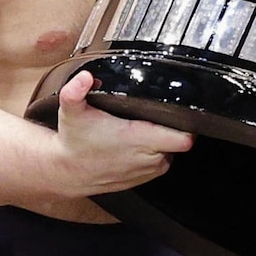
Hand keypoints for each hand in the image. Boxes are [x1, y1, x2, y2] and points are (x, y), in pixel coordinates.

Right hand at [54, 72, 193, 195]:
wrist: (67, 171)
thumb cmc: (74, 142)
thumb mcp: (71, 112)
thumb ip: (75, 92)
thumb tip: (84, 77)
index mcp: (139, 140)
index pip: (182, 139)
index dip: (187, 126)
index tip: (182, 111)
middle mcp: (148, 158)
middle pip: (180, 141)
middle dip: (174, 127)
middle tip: (157, 113)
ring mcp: (148, 171)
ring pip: (172, 151)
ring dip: (164, 140)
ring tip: (147, 127)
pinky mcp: (144, 178)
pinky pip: (162, 162)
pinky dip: (156, 153)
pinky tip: (142, 142)